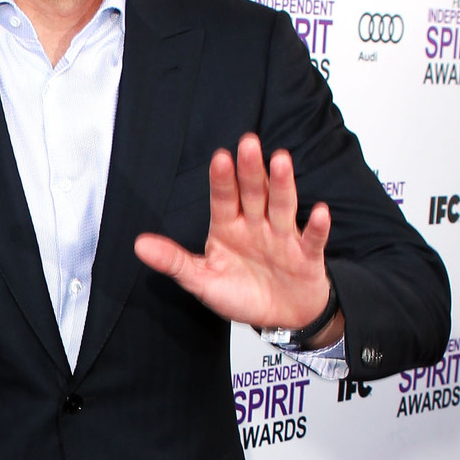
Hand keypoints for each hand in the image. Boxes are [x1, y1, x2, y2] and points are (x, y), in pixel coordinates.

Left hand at [135, 134, 336, 334]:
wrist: (283, 316)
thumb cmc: (242, 293)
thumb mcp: (202, 281)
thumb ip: (173, 262)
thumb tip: (138, 245)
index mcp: (229, 228)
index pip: (223, 199)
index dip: (222, 180)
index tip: (220, 157)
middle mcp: (256, 226)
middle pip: (254, 194)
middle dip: (251, 170)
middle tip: (248, 143)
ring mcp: (283, 238)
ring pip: (283, 206)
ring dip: (283, 185)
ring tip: (281, 160)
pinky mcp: (307, 256)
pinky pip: (312, 240)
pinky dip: (318, 228)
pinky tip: (320, 212)